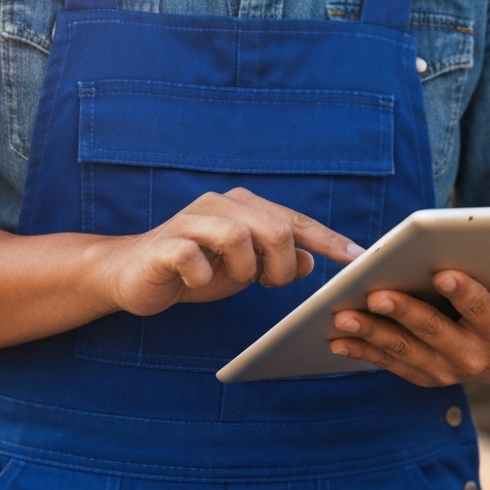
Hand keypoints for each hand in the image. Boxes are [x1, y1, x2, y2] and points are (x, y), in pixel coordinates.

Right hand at [93, 187, 363, 317]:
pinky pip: (195, 258)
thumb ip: (277, 262)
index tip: (358, 258)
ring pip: (240, 238)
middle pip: (275, 228)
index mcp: (244, 207)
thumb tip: (310, 260)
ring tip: (235, 281)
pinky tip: (200, 283)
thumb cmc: (194, 270)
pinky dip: (204, 277)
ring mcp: (190, 221)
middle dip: (282, 265)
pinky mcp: (165, 244)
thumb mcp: (244, 270)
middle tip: (269, 284)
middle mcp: (220, 205)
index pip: (295, 221)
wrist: (131, 275)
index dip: (329, 239)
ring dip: (245, 271)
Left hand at [328, 248, 489, 385]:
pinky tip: (337, 335)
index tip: (442, 270)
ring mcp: (442, 372)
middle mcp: (471, 360)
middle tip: (375, 291)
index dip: (464, 293)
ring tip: (344, 312)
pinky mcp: (419, 376)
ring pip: (402, 351)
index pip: (482, 311)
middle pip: (433, 334)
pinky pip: (386, 363)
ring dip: (371, 333)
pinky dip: (360, 349)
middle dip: (404, 312)